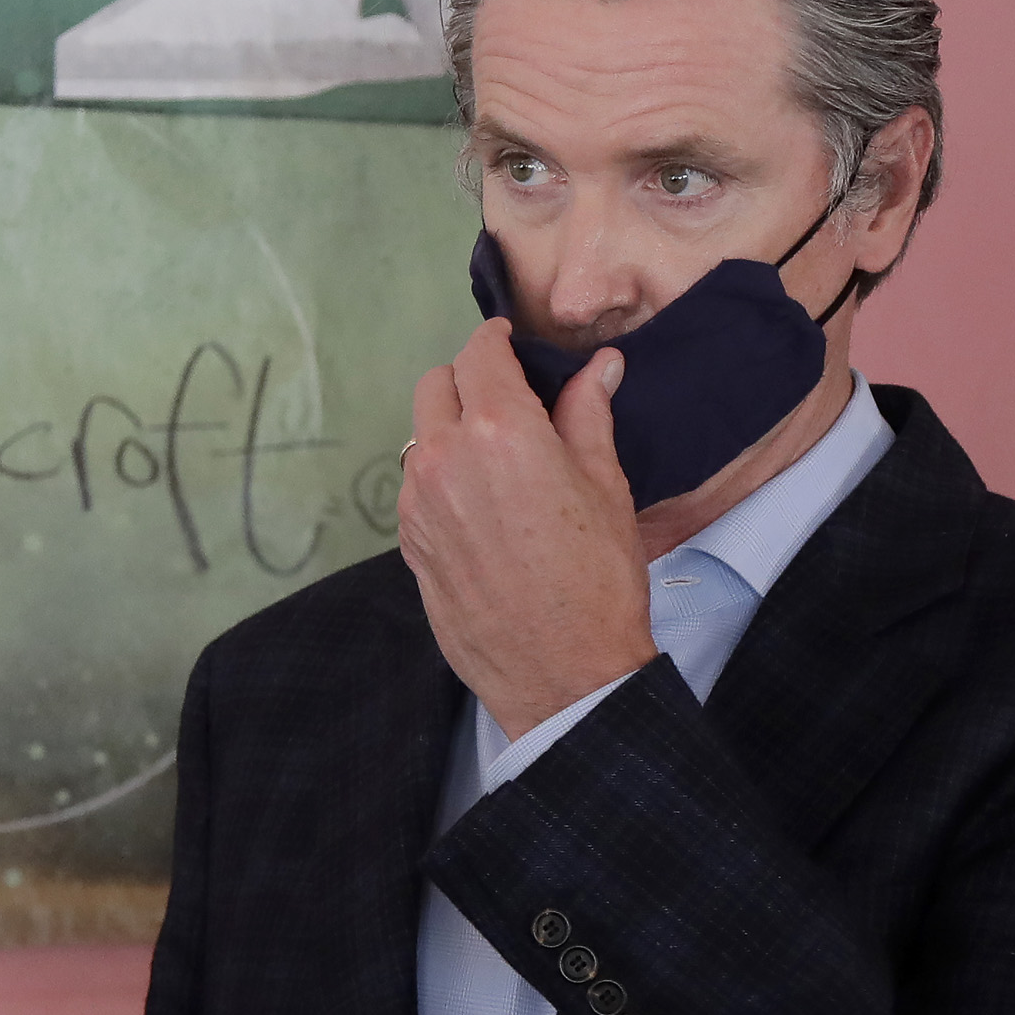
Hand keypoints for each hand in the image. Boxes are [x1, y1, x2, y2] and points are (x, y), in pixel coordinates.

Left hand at [397, 318, 656, 740]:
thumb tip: (599, 366)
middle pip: (436, 386)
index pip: (479, 354)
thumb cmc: (597, 579)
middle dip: (468, 381)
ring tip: (496, 458)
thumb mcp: (605, 485)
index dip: (496, 341)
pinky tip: (480, 505)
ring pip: (420, 437)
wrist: (564, 674)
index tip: (510, 343)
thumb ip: (589, 413)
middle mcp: (444, 458)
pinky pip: (416, 487)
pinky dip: (441, 477)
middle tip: (508, 400)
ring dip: (450, 431)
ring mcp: (417, 503)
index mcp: (498, 430)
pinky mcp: (408, 543)